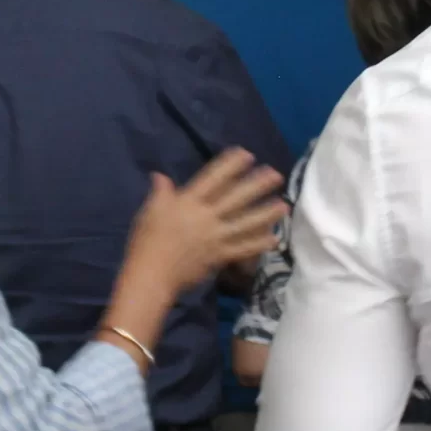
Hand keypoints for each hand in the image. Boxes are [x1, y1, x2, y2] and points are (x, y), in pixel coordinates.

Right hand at [125, 150, 285, 297]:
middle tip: (277, 175)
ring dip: (266, 214)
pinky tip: (274, 238)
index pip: (213, 179)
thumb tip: (160, 175)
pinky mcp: (220, 256)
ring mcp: (215, 237)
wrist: (151, 275)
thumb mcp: (149, 211)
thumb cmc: (147, 241)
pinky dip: (259, 244)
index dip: (231, 165)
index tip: (248, 155)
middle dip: (257, 185)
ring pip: (245, 223)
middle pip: (236, 198)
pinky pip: (243, 248)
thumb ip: (160, 192)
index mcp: (188, 202)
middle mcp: (206, 216)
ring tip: (283, 205)